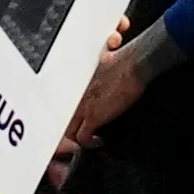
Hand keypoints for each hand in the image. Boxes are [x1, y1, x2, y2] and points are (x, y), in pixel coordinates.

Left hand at [66, 15, 134, 147]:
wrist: (132, 65)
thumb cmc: (124, 61)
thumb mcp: (107, 60)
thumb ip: (102, 61)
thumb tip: (112, 50)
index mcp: (76, 83)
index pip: (63, 102)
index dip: (69, 112)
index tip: (76, 117)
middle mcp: (75, 96)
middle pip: (61, 119)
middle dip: (68, 129)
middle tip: (77, 134)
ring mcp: (82, 107)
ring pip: (68, 130)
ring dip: (76, 138)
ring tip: (87, 140)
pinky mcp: (93, 117)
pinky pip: (83, 137)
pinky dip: (89, 143)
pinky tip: (97, 141)